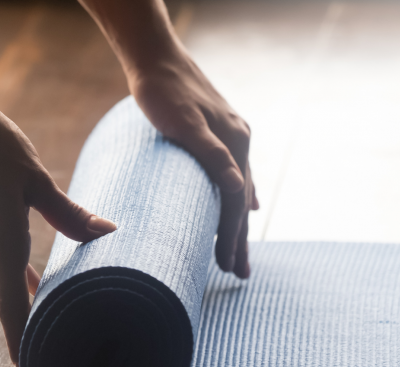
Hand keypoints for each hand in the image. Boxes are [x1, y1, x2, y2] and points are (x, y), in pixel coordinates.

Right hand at [0, 99, 117, 366]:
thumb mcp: (35, 177)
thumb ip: (68, 212)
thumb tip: (107, 234)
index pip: (12, 304)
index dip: (21, 340)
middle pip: (4, 301)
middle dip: (23, 331)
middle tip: (46, 356)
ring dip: (19, 305)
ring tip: (45, 323)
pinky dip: (11, 279)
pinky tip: (30, 279)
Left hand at [129, 57, 258, 277]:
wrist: (156, 57)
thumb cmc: (164, 91)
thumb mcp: (186, 124)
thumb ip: (212, 156)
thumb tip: (239, 192)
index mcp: (234, 144)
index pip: (235, 203)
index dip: (232, 237)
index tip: (228, 268)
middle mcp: (238, 142)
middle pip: (240, 202)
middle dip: (239, 240)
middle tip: (239, 275)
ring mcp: (230, 137)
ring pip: (238, 190)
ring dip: (237, 223)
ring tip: (238, 252)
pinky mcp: (217, 132)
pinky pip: (234, 173)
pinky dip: (239, 195)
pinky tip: (243, 205)